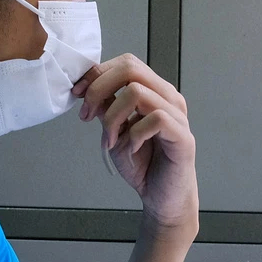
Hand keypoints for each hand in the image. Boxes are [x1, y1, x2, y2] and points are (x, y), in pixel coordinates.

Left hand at [75, 55, 198, 234]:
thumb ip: (106, 107)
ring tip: (110, 140)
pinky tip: (132, 148)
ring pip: (137, 92)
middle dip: (99, 89)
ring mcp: (178, 115)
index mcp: (154, 92)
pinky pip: (155, 119)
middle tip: (87, 115)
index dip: (97, 74)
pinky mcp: (183, 137)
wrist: (162, 198)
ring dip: (113, 117)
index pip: (126, 64)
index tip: (78, 94)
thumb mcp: (114, 131)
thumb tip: (87, 87)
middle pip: (130, 69)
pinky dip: (135, 134)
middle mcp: (168, 98)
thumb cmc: (143, 165)